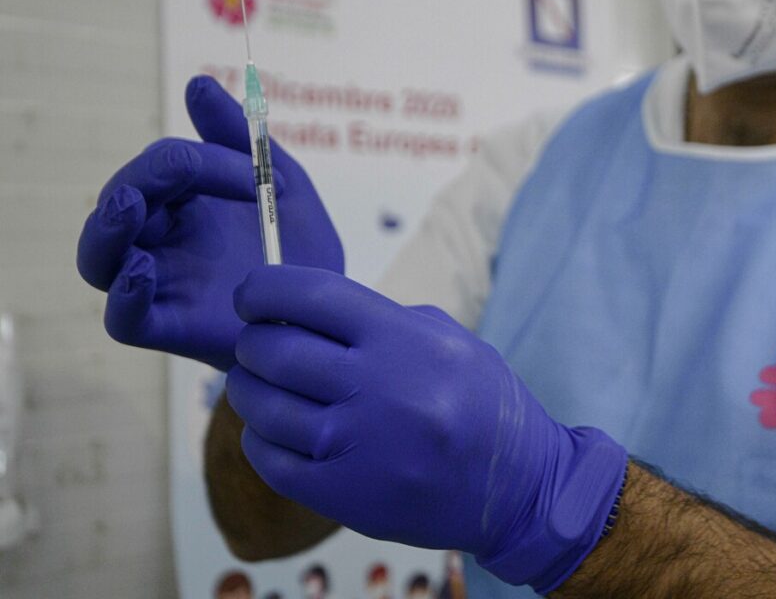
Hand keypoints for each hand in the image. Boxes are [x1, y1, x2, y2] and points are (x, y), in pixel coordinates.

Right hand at [76, 76, 342, 369]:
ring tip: (129, 205)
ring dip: (107, 229)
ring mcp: (162, 285)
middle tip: (180, 166)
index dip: (194, 158)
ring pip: (100, 259)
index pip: (162, 168)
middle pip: (118, 204)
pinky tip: (142, 272)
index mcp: (184, 202)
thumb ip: (240, 138)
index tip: (253, 170)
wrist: (330, 313)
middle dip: (141, 179)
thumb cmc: (302, 249)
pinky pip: (123, 320)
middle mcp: (162, 241)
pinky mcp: (172, 328)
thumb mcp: (283, 184)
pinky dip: (122, 297)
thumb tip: (196, 83)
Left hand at [227, 266, 627, 593]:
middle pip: (272, 349)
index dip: (262, 289)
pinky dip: (260, 438)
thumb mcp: (449, 339)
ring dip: (249, 390)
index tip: (251, 296)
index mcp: (402, 339)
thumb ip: (380, 320)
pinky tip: (276, 429)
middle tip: (258, 345)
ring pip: (261, 405)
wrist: (520, 487)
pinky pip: (269, 458)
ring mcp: (356, 444)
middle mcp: (376, 387)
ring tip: (262, 387)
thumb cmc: (484, 407)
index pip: (309, 294)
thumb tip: (305, 310)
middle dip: (252, 342)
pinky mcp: (343, 494)